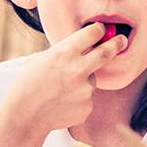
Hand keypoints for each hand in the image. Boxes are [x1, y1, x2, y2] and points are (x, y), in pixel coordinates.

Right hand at [0, 22, 127, 135]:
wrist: (24, 115)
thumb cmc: (29, 84)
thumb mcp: (44, 59)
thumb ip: (66, 52)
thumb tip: (87, 45)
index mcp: (64, 53)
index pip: (92, 33)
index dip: (98, 30)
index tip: (102, 30)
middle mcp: (78, 69)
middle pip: (106, 53)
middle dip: (117, 44)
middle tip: (122, 40)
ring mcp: (84, 90)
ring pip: (92, 79)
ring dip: (83, 81)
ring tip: (60, 90)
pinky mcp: (87, 106)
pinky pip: (88, 98)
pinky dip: (79, 99)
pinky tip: (62, 102)